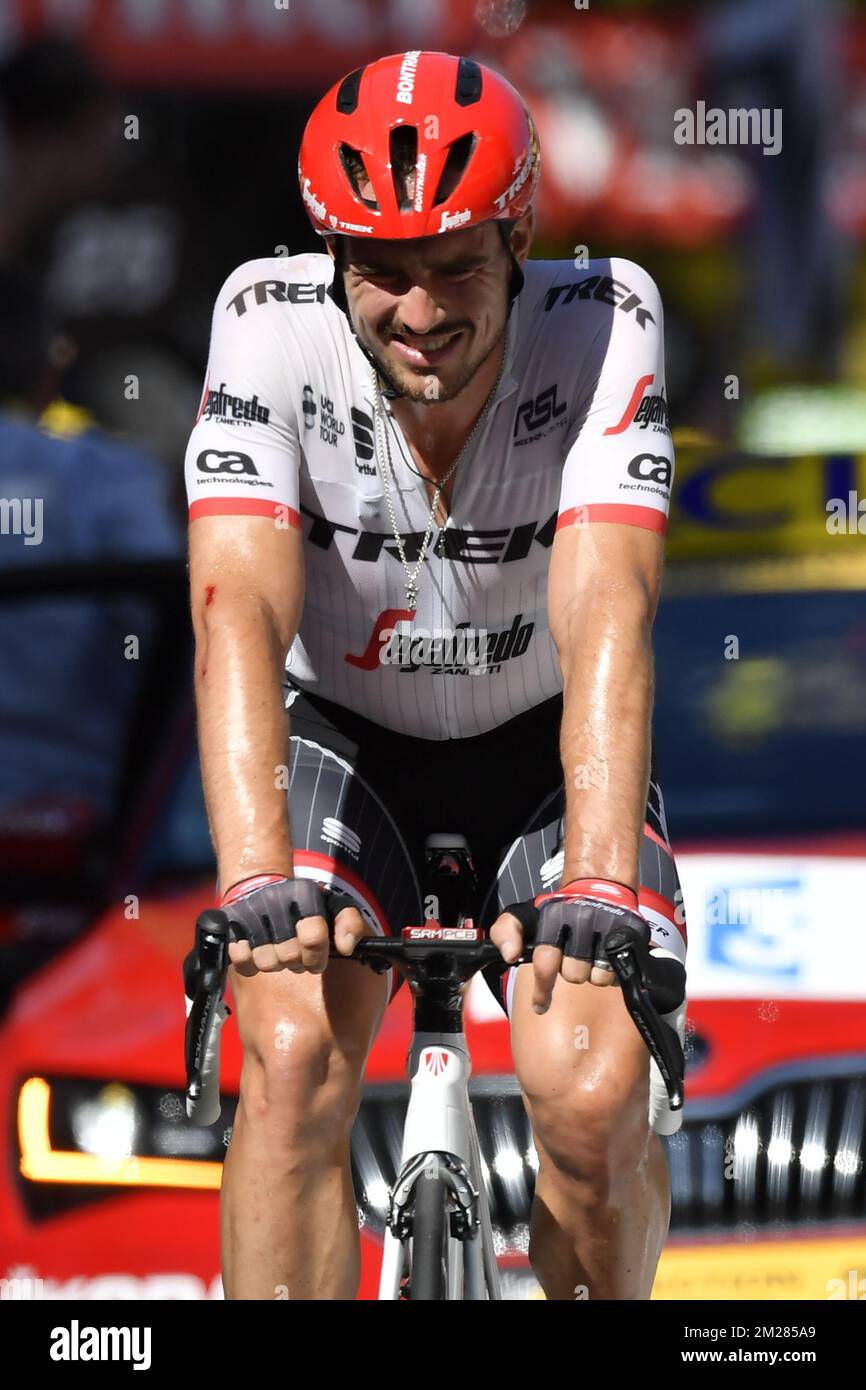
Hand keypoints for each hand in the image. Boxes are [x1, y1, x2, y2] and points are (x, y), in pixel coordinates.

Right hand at [222, 875, 367, 976]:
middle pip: (289, 956)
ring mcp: (249, 911)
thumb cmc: (302, 904)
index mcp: (304, 894)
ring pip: (266, 962)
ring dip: (275, 963)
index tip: (316, 959)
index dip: (317, 957)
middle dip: (296, 962)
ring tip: (277, 949)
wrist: (259, 884)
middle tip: (296, 954)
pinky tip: (256, 950)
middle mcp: (275, 900)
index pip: (313, 938)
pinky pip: (240, 960)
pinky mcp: (229, 923)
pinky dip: (249, 962)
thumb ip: (349, 923)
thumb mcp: (332, 905)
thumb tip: (347, 947)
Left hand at [490, 878, 648, 1013]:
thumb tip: (509, 955)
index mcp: (554, 918)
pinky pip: (618, 972)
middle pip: (573, 974)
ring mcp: (608, 928)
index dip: (542, 989)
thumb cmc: (560, 909)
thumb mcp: (525, 915)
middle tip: (572, 956)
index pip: (546, 962)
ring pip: (597, 977)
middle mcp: (582, 921)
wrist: (599, 885)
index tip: (539, 1006)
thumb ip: (505, 932)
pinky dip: (611, 971)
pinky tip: (605, 956)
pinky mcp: (630, 934)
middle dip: (570, 971)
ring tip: (589, 955)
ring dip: (592, 972)